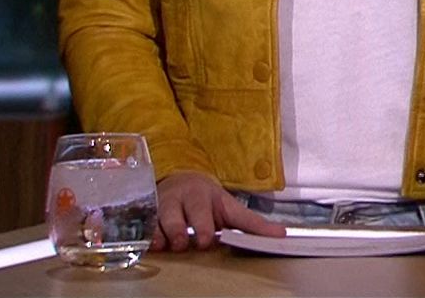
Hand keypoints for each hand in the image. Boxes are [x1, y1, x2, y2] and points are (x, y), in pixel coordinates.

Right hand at [149, 169, 286, 251]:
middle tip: (185, 243)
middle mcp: (182, 198)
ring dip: (161, 233)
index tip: (207, 240)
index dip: (205, 226)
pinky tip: (148, 242)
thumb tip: (282, 234)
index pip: (205, 211)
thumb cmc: (209, 200)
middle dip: (181, 229)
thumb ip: (253, 224)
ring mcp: (162, 204)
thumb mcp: (231, 208)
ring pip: (158, 217)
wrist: (181, 178)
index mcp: (205, 196)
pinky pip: (142, 222)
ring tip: (166, 244)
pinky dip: (145, 233)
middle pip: (178, 214)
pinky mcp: (147, 212)